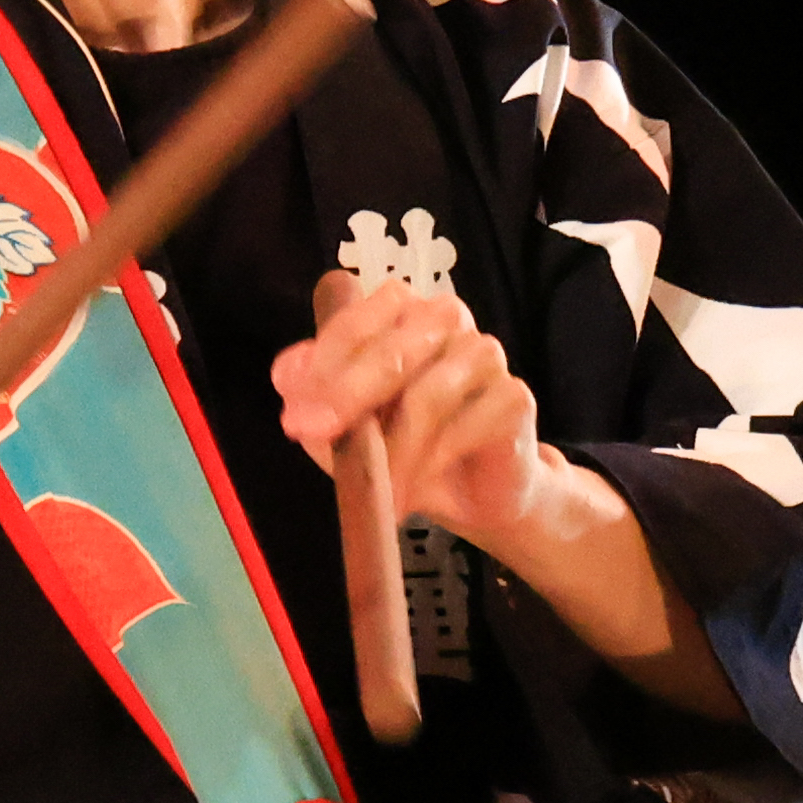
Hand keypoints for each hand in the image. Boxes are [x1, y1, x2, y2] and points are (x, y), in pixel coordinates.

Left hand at [272, 275, 577, 558]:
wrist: (467, 489)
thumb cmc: (400, 441)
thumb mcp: (340, 421)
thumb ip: (309, 390)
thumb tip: (287, 373)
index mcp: (397, 309)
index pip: (354, 321)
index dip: (322, 368)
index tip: (297, 417)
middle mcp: (444, 318)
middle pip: (392, 351)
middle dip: (348, 397)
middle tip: (318, 438)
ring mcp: (483, 352)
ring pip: (428, 396)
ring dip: (394, 451)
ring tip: (375, 491)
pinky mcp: (514, 395)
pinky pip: (468, 426)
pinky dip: (433, 463)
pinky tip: (412, 492)